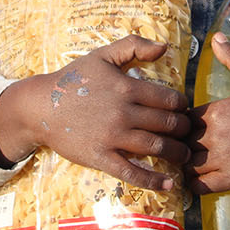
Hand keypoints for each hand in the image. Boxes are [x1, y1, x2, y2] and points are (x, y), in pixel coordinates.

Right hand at [0, 35, 190, 190]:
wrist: (41, 105)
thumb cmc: (74, 78)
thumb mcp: (103, 55)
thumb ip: (134, 46)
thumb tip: (164, 47)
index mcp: (127, 87)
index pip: (169, 99)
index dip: (182, 106)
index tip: (184, 111)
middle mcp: (123, 113)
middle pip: (168, 124)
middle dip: (184, 130)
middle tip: (188, 134)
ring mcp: (113, 137)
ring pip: (157, 147)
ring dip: (177, 153)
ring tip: (185, 156)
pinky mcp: (101, 157)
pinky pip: (133, 172)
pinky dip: (154, 180)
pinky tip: (170, 183)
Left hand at [185, 33, 229, 195]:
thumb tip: (217, 37)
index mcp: (216, 111)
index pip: (182, 118)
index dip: (181, 123)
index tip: (187, 126)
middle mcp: (215, 135)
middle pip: (181, 142)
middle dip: (180, 144)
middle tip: (185, 146)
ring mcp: (224, 159)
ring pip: (187, 165)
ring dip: (186, 165)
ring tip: (192, 163)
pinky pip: (200, 186)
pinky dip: (196, 184)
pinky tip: (202, 179)